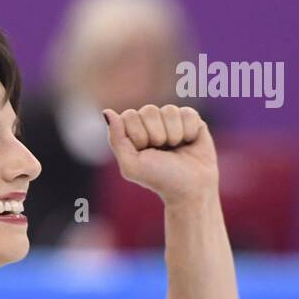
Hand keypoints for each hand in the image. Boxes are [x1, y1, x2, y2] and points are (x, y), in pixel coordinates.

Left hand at [103, 104, 217, 203]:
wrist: (191, 188)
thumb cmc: (159, 178)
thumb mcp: (131, 164)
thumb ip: (116, 139)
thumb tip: (107, 111)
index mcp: (132, 130)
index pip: (129, 115)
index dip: (138, 135)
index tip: (144, 151)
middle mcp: (150, 122)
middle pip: (149, 110)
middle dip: (156, 135)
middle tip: (162, 151)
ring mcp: (171, 119)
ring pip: (169, 110)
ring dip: (173, 134)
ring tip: (175, 148)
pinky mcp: (192, 119)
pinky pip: (187, 113)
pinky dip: (188, 131)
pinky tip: (188, 142)